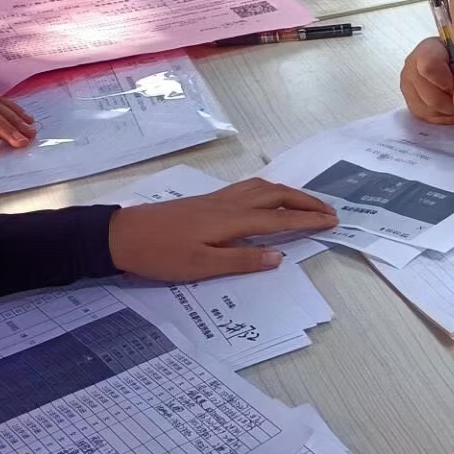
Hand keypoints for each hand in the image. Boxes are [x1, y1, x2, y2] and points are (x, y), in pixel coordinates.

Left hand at [109, 180, 337, 280]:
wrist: (120, 235)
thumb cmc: (160, 255)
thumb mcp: (201, 266)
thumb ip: (242, 259)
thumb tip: (279, 255)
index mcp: (231, 220)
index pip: (280, 217)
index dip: (308, 219)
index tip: (333, 222)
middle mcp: (229, 204)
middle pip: (276, 195)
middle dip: (306, 201)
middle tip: (330, 211)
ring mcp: (217, 199)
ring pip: (262, 187)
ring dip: (289, 193)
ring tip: (306, 203)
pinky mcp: (207, 200)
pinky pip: (249, 188)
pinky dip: (269, 190)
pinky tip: (268, 198)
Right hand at [401, 37, 453, 124]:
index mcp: (427, 50)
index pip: (429, 68)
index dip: (448, 84)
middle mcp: (412, 67)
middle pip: (428, 96)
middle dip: (452, 103)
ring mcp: (410, 87)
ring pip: (425, 111)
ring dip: (449, 113)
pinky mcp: (413, 102)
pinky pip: (425, 118)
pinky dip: (444, 119)